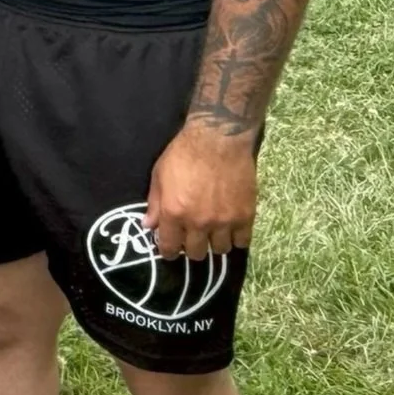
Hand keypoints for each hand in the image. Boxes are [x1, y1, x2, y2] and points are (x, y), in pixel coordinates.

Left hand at [145, 126, 257, 259]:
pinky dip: (236, 238)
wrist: (217, 140)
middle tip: (192, 237)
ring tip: (212, 232)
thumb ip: (154, 204)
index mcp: (174, 213)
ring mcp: (224, 221)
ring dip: (214, 244)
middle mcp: (199, 223)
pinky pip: (242, 241)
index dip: (168, 251)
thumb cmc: (182, 154)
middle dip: (191, 248)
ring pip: (220, 250)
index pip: (169, 247)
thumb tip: (148, 226)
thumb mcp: (159, 176)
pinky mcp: (245, 215)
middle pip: (196, 254)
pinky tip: (231, 229)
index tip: (170, 248)